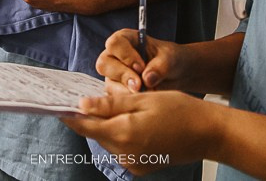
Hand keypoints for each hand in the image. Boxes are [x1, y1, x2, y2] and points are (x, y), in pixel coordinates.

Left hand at [62, 91, 218, 174]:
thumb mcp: (142, 99)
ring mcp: (133, 163)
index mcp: (123, 133)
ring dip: (110, 126)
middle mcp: (124, 153)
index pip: (85, 126)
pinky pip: (122, 149)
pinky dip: (122, 136)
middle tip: (91, 98)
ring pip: (109, 140)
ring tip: (124, 108)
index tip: (58, 105)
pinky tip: (136, 123)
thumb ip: (110, 105)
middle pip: (97, 133)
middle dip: (93, 117)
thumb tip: (81, 105)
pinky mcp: (141, 167)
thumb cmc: (178, 109)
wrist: (207, 133)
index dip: (70, 115)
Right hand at [96, 29, 186, 92]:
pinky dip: (128, 102)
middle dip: (122, 76)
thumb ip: (160, 66)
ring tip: (145, 94)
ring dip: (126, 91)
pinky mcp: (118, 92)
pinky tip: (142, 101)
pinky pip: (115, 99)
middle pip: (104, 63)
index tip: (141, 67)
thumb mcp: (171, 58)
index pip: (115, 43)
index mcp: (126, 40)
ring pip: (109, 84)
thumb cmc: (171, 59)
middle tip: (139, 85)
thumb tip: (147, 79)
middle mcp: (115, 56)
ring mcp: (114, 75)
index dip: (125, 55)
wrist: (177, 76)